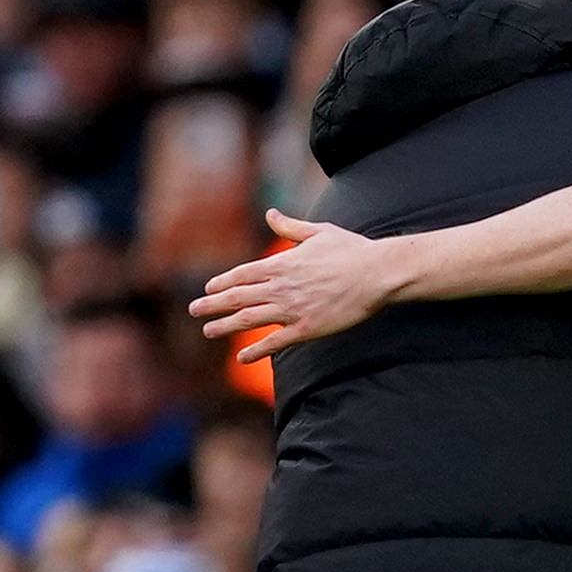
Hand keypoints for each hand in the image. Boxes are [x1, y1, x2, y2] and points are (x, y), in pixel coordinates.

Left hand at [188, 216, 399, 360]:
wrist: (377, 273)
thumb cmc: (351, 250)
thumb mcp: (318, 231)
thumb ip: (290, 227)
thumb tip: (271, 213)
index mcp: (283, 263)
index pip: (244, 273)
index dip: (223, 282)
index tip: (208, 289)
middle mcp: (282, 286)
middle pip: (238, 296)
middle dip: (213, 305)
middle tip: (194, 311)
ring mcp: (292, 309)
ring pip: (249, 319)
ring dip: (225, 326)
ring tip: (208, 331)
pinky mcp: (307, 328)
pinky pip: (275, 342)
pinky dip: (256, 351)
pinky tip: (242, 358)